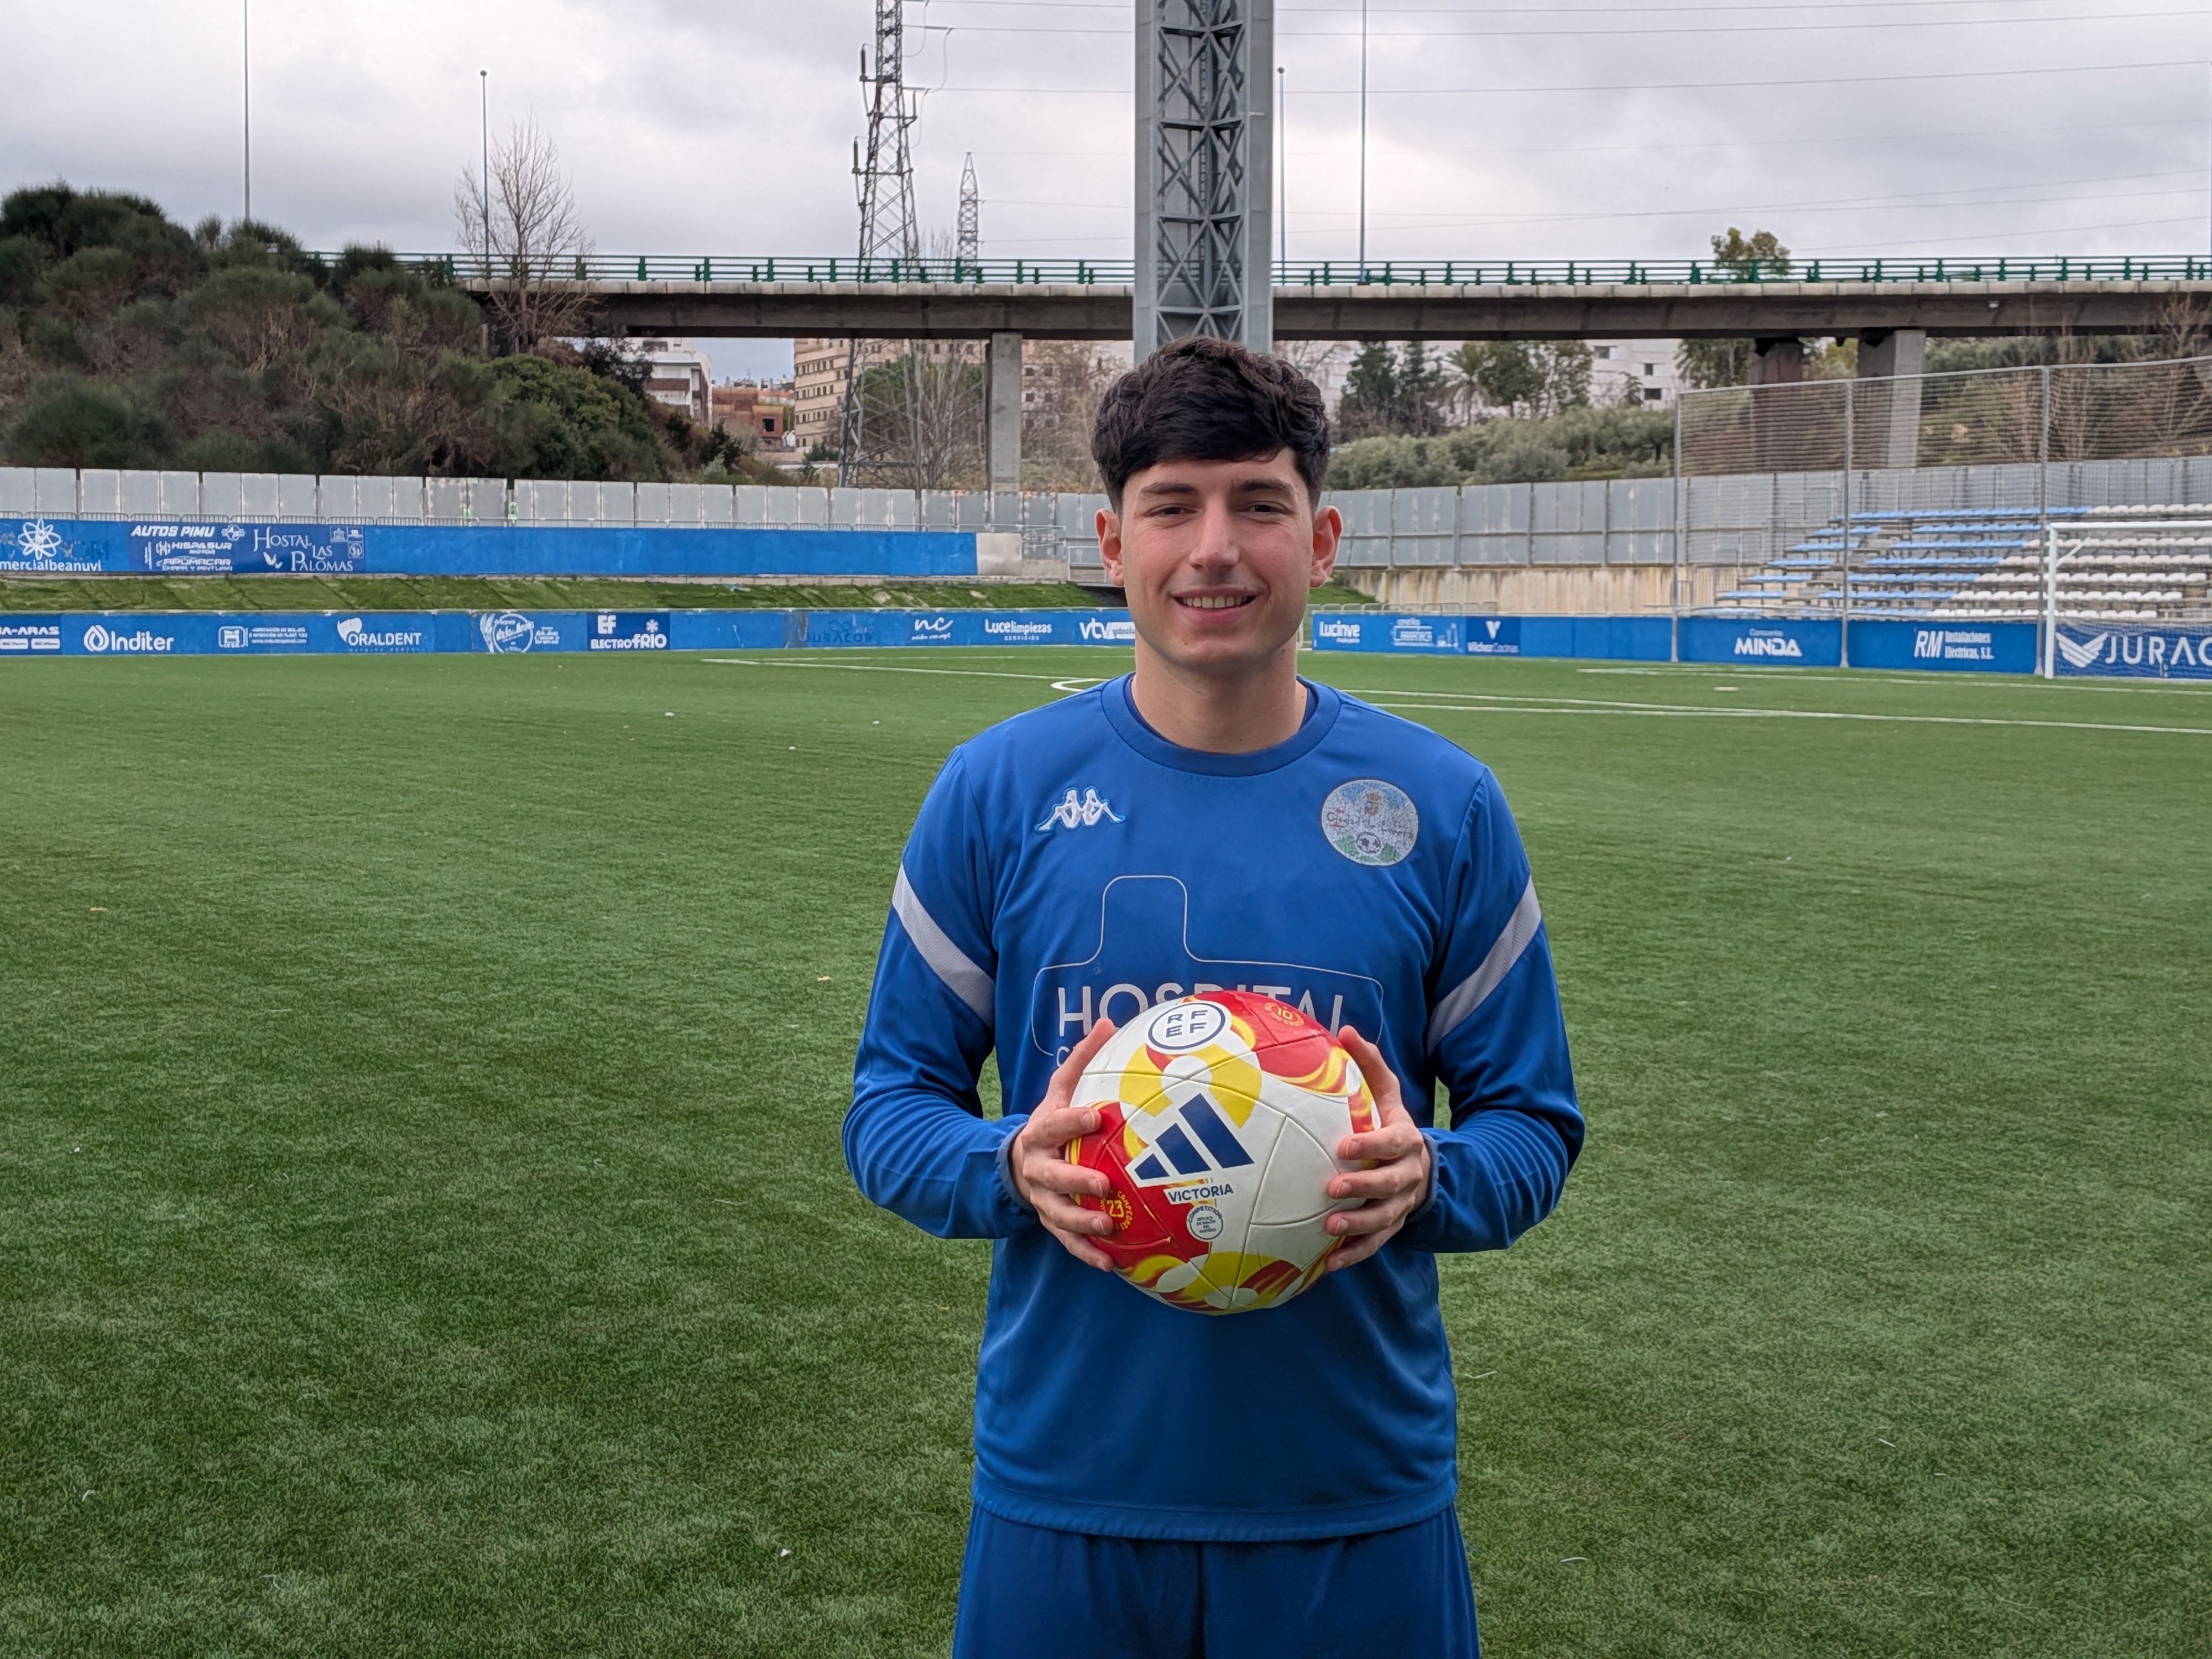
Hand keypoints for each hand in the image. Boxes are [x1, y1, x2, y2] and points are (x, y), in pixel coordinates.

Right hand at [1009, 1017, 1120, 1269]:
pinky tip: (1110, 1263)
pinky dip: (1086, 1253)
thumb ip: (1082, 1061)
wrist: (1016, 1163)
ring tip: (1109, 1227)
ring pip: (1058, 1214)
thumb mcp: (1058, 1090)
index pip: (1054, 1125)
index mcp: (1039, 1132)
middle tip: (1104, 1184)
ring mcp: (1042, 1199)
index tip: (1096, 1117)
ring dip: (1082, 1223)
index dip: (1072, 1121)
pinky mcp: (1050, 1222)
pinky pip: (1066, 1241)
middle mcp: (1038, 1168)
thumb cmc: (1050, 1123)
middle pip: (1053, 1176)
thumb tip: (1108, 1022)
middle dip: (1077, 1180)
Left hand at [1324, 1027, 1432, 1271]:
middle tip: (1333, 1187)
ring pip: (1384, 1219)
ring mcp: (1401, 1205)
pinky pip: (1375, 1245)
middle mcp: (1407, 1176)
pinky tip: (1329, 1264)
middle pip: (1391, 1185)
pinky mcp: (1391, 1227)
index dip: (1371, 1146)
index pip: (1392, 1143)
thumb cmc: (1392, 1126)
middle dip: (1364, 1186)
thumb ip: (1370, 1065)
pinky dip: (1354, 1255)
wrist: (1422, 1166)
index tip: (1344, 1145)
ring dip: (1358, 1225)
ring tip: (1329, 1226)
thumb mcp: (1388, 1095)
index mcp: (1405, 1141)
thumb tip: (1345, 1029)